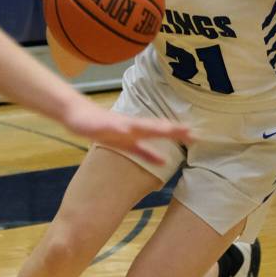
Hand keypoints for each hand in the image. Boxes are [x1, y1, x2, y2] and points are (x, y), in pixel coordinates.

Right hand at [63, 99, 190, 164]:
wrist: (79, 115)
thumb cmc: (106, 130)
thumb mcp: (128, 145)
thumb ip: (146, 152)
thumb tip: (165, 162)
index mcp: (138, 131)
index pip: (162, 132)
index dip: (178, 135)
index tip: (196, 137)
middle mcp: (131, 125)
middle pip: (155, 127)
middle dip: (172, 130)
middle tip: (190, 131)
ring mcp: (117, 124)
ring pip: (137, 125)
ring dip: (151, 127)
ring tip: (166, 129)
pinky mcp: (101, 125)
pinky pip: (112, 128)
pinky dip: (120, 129)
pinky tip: (127, 131)